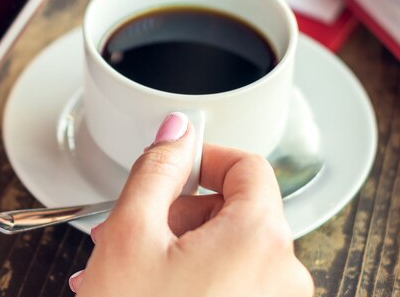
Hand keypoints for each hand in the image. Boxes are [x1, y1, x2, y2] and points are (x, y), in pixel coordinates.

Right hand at [69, 112, 313, 296]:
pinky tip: (151, 288)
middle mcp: (281, 274)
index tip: (175, 166)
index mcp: (257, 239)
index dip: (206, 157)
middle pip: (236, 209)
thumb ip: (157, 169)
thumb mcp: (131, 233)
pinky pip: (232, 281)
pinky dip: (193, 274)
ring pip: (228, 247)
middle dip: (181, 210)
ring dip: (179, 245)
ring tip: (134, 266)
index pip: (248, 166)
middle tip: (136, 227)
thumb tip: (176, 131)